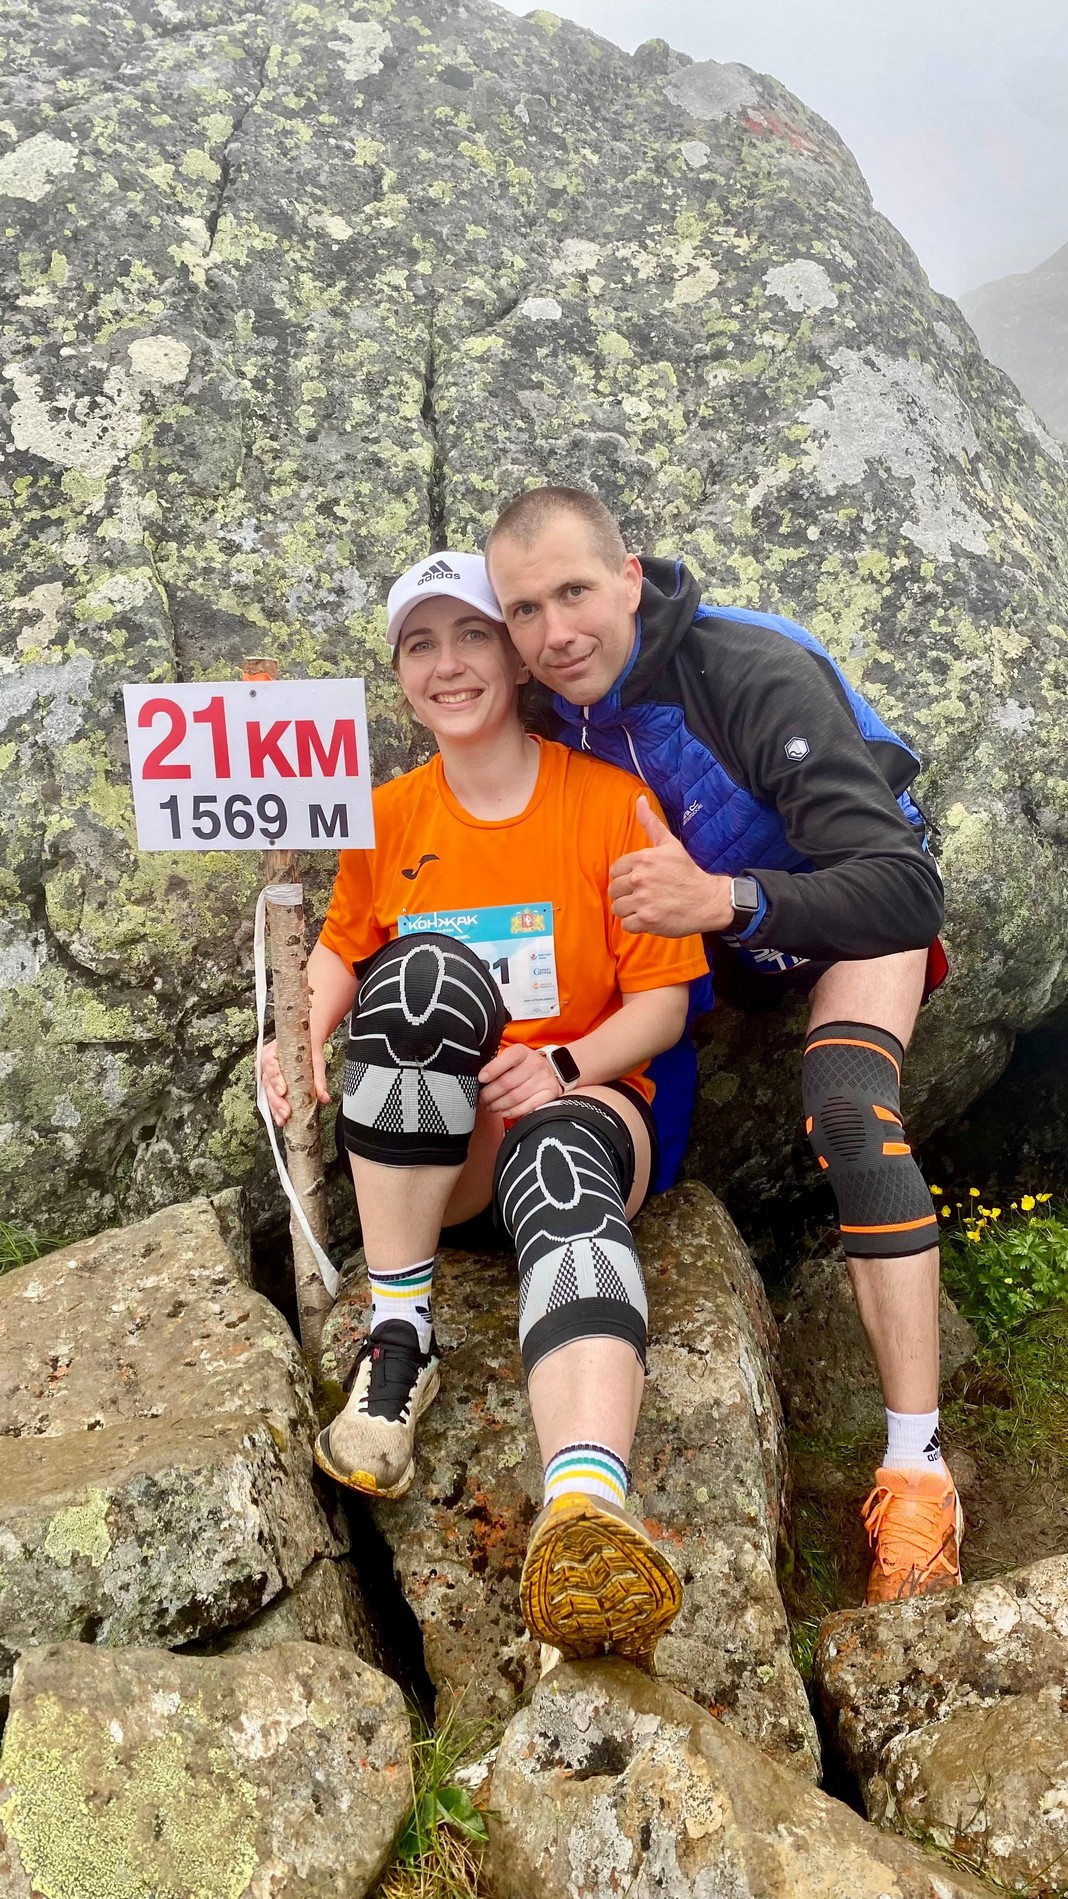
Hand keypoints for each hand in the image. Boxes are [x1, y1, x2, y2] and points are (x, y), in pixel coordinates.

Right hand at [258, 1036, 330, 1127]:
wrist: (307, 1041)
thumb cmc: (307, 1047)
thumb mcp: (316, 1060)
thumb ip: (319, 1079)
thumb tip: (323, 1096)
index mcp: (273, 1051)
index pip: (270, 1065)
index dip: (275, 1079)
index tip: (282, 1091)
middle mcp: (267, 1063)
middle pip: (267, 1083)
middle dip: (276, 1100)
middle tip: (286, 1112)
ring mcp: (267, 1074)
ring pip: (267, 1092)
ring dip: (274, 1108)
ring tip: (283, 1119)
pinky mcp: (271, 1083)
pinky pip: (270, 1097)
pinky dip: (275, 1108)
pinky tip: (280, 1118)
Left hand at [478, 1043, 563, 1117]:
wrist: (548, 1073)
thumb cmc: (522, 1067)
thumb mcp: (511, 1059)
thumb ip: (496, 1065)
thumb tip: (478, 1078)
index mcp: (523, 1052)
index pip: (508, 1057)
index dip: (492, 1069)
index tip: (481, 1078)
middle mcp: (535, 1064)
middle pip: (507, 1082)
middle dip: (489, 1094)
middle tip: (481, 1098)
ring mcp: (544, 1079)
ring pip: (515, 1097)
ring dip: (498, 1105)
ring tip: (490, 1106)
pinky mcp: (549, 1094)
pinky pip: (527, 1107)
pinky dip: (512, 1112)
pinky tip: (503, 1111)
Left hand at [609, 796, 733, 935]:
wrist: (707, 899)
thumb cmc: (687, 872)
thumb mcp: (669, 844)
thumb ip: (651, 823)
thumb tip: (639, 799)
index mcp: (643, 859)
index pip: (615, 871)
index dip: (626, 878)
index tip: (641, 881)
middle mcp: (640, 879)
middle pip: (613, 890)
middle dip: (626, 895)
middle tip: (644, 895)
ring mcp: (643, 900)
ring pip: (617, 908)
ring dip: (629, 910)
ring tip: (645, 907)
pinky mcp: (648, 920)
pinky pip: (626, 925)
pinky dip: (636, 925)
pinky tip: (649, 918)